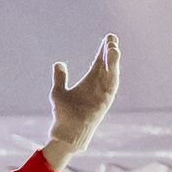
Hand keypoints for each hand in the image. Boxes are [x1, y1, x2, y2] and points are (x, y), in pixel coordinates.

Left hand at [43, 34, 119, 170]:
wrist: (66, 133)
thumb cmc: (64, 115)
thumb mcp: (58, 93)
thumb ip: (60, 78)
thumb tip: (58, 64)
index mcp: (91, 81)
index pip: (100, 61)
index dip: (104, 50)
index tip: (108, 37)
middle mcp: (99, 85)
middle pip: (108, 64)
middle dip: (110, 51)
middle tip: (111, 38)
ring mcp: (103, 93)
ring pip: (111, 73)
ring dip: (113, 61)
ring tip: (113, 48)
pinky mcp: (104, 102)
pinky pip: (111, 86)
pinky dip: (112, 75)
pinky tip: (113, 63)